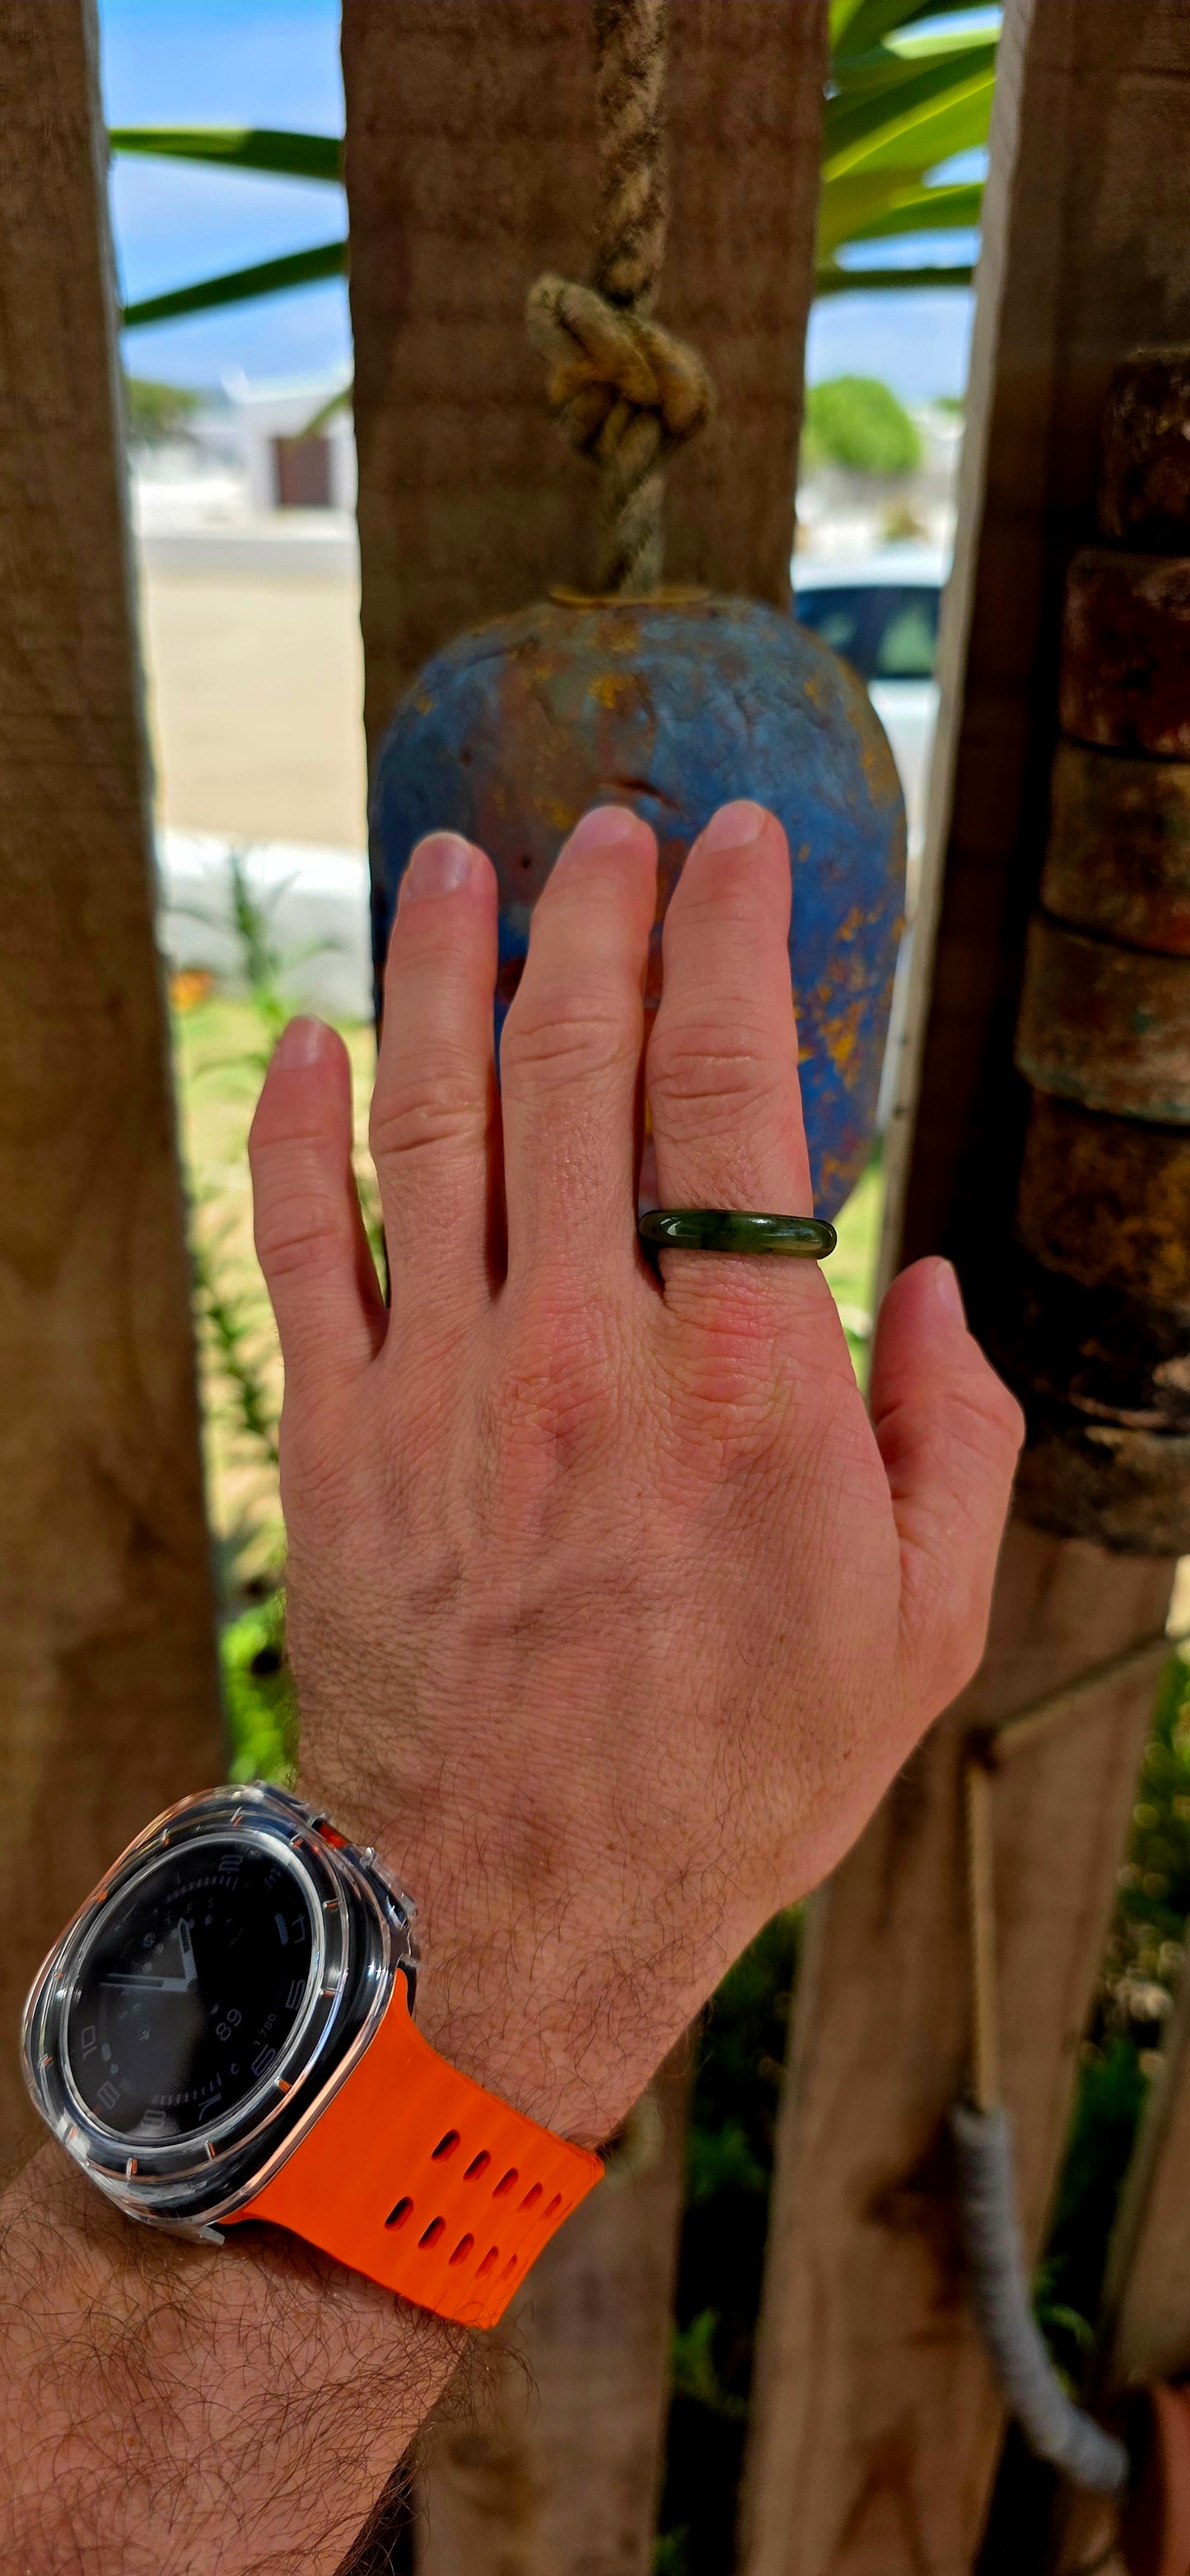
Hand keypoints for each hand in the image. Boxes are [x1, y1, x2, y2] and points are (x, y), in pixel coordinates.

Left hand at [249, 800, 1021, 2145]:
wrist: (513, 1914)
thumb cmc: (731, 1775)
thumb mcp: (918, 1632)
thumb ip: (949, 1439)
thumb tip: (931, 1287)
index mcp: (744, 1389)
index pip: (733, 1091)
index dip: (734, 938)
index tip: (741, 847)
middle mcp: (582, 1357)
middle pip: (575, 1066)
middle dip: (594, 915)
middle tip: (607, 825)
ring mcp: (440, 1390)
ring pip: (432, 1120)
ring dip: (442, 973)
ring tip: (456, 867)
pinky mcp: (337, 1441)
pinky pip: (299, 1243)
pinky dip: (298, 1128)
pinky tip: (313, 1041)